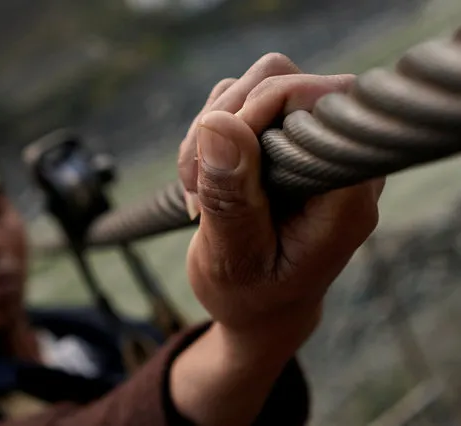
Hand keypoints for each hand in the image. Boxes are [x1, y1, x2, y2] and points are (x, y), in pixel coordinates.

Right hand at [171, 54, 383, 424]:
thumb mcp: (233, 259)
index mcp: (343, 193)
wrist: (256, 307)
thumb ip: (231, 198)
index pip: (320, 101)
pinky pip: (237, 102)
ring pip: (254, 84)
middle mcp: (331, 158)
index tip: (219, 160)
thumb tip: (217, 124)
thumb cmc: (251, 295)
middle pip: (282, 78)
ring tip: (197, 192)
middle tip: (197, 186)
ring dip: (207, 131)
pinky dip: (206, 135)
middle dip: (223, 123)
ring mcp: (305, 145)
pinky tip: (202, 184)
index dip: (264, 108)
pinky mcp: (279, 140)